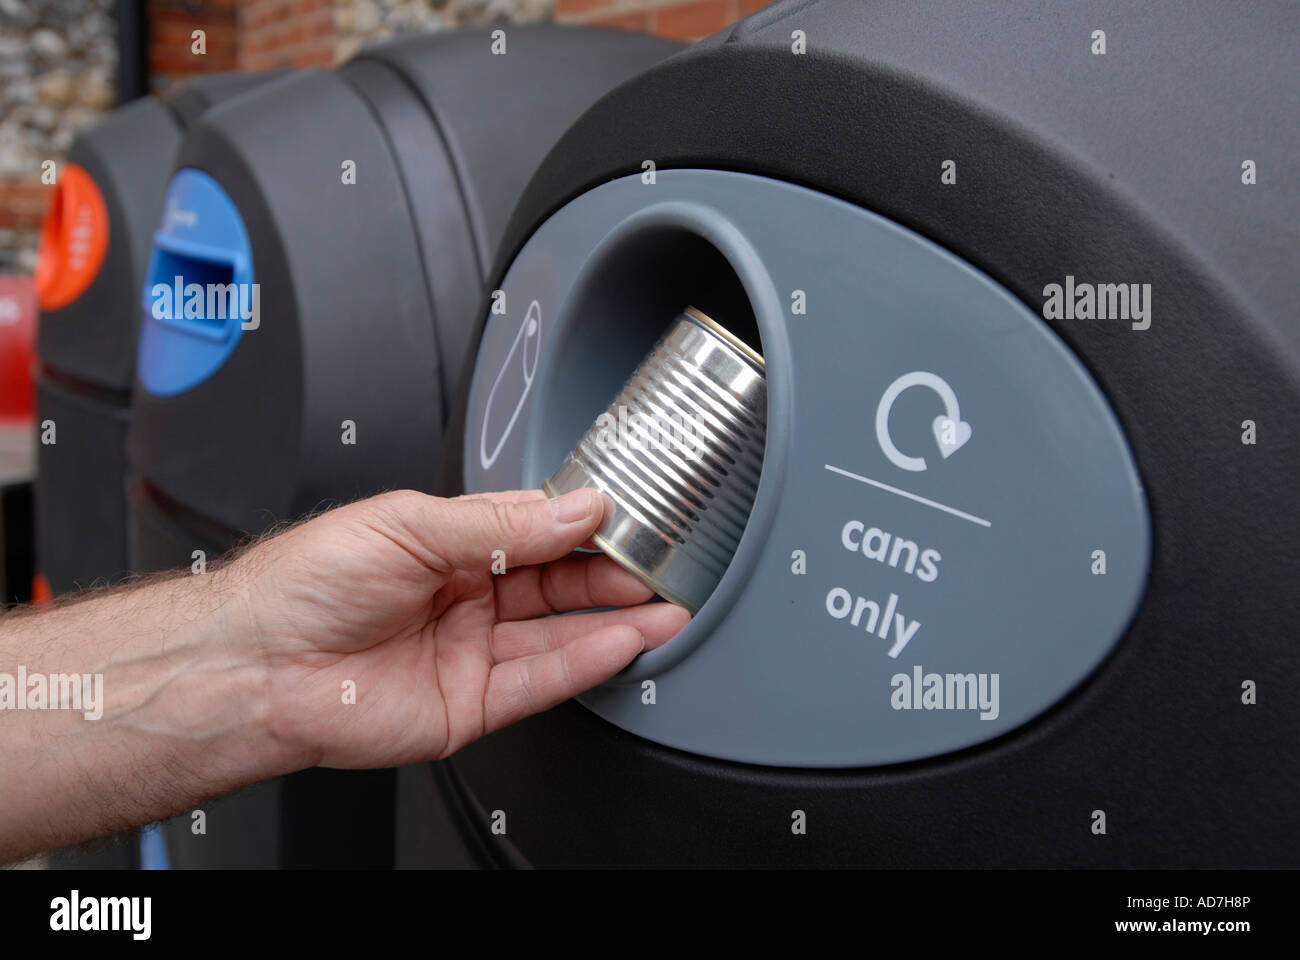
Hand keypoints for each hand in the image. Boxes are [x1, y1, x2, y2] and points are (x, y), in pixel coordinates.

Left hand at [240, 488, 688, 769]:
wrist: (255, 665)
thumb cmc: (304, 584)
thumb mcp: (410, 525)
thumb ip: (501, 524)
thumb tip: (572, 508)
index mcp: (446, 546)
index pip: (534, 532)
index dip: (581, 527)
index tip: (625, 518)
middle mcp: (464, 599)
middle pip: (556, 585)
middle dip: (610, 575)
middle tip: (656, 565)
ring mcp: (469, 653)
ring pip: (558, 635)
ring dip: (615, 622)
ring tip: (665, 607)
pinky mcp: (470, 705)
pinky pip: (540, 681)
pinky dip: (586, 661)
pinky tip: (623, 641)